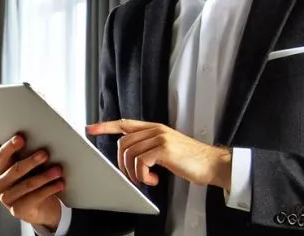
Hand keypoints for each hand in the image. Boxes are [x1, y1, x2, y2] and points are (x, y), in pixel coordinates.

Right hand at [0, 134, 64, 229]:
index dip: (10, 146)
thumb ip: (31, 152)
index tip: (21, 138)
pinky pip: (35, 197)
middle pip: (15, 169)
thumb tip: (50, 136)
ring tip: (58, 170)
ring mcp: (7, 198)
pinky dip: (49, 189)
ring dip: (44, 176)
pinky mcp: (17, 210)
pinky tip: (59, 184)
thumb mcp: (31, 166)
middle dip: (31, 161)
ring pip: (27, 184)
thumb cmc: (34, 179)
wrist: (40, 207)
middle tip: (45, 154)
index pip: (1, 155)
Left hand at [87, 120, 231, 189]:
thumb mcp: (167, 147)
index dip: (105, 126)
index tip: (90, 128)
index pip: (124, 123)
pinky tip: (154, 179)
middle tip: (133, 176)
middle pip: (123, 143)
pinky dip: (143, 176)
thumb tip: (131, 156)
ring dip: (133, 172)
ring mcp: (159, 138)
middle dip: (122, 163)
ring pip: (130, 153)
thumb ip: (150, 146)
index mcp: (154, 128)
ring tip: (145, 179)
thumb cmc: (191, 160)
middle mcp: (155, 130)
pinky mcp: (164, 149)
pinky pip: (140, 162)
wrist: (212, 164)